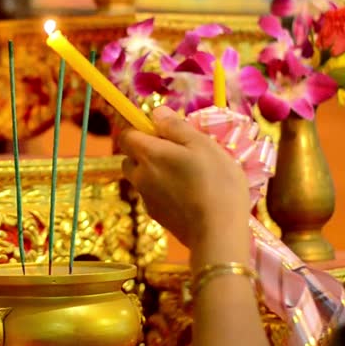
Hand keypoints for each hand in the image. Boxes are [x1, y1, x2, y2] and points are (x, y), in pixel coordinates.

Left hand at [118, 107, 250, 264]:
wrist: (218, 232)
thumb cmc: (215, 182)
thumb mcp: (202, 145)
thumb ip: (175, 127)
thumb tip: (155, 113)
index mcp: (148, 154)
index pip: (126, 135)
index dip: (141, 131)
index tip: (164, 133)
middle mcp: (140, 176)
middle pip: (130, 158)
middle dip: (146, 153)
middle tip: (177, 154)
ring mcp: (146, 198)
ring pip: (141, 178)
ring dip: (154, 173)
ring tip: (186, 176)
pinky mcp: (156, 216)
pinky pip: (153, 196)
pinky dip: (164, 192)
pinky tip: (189, 196)